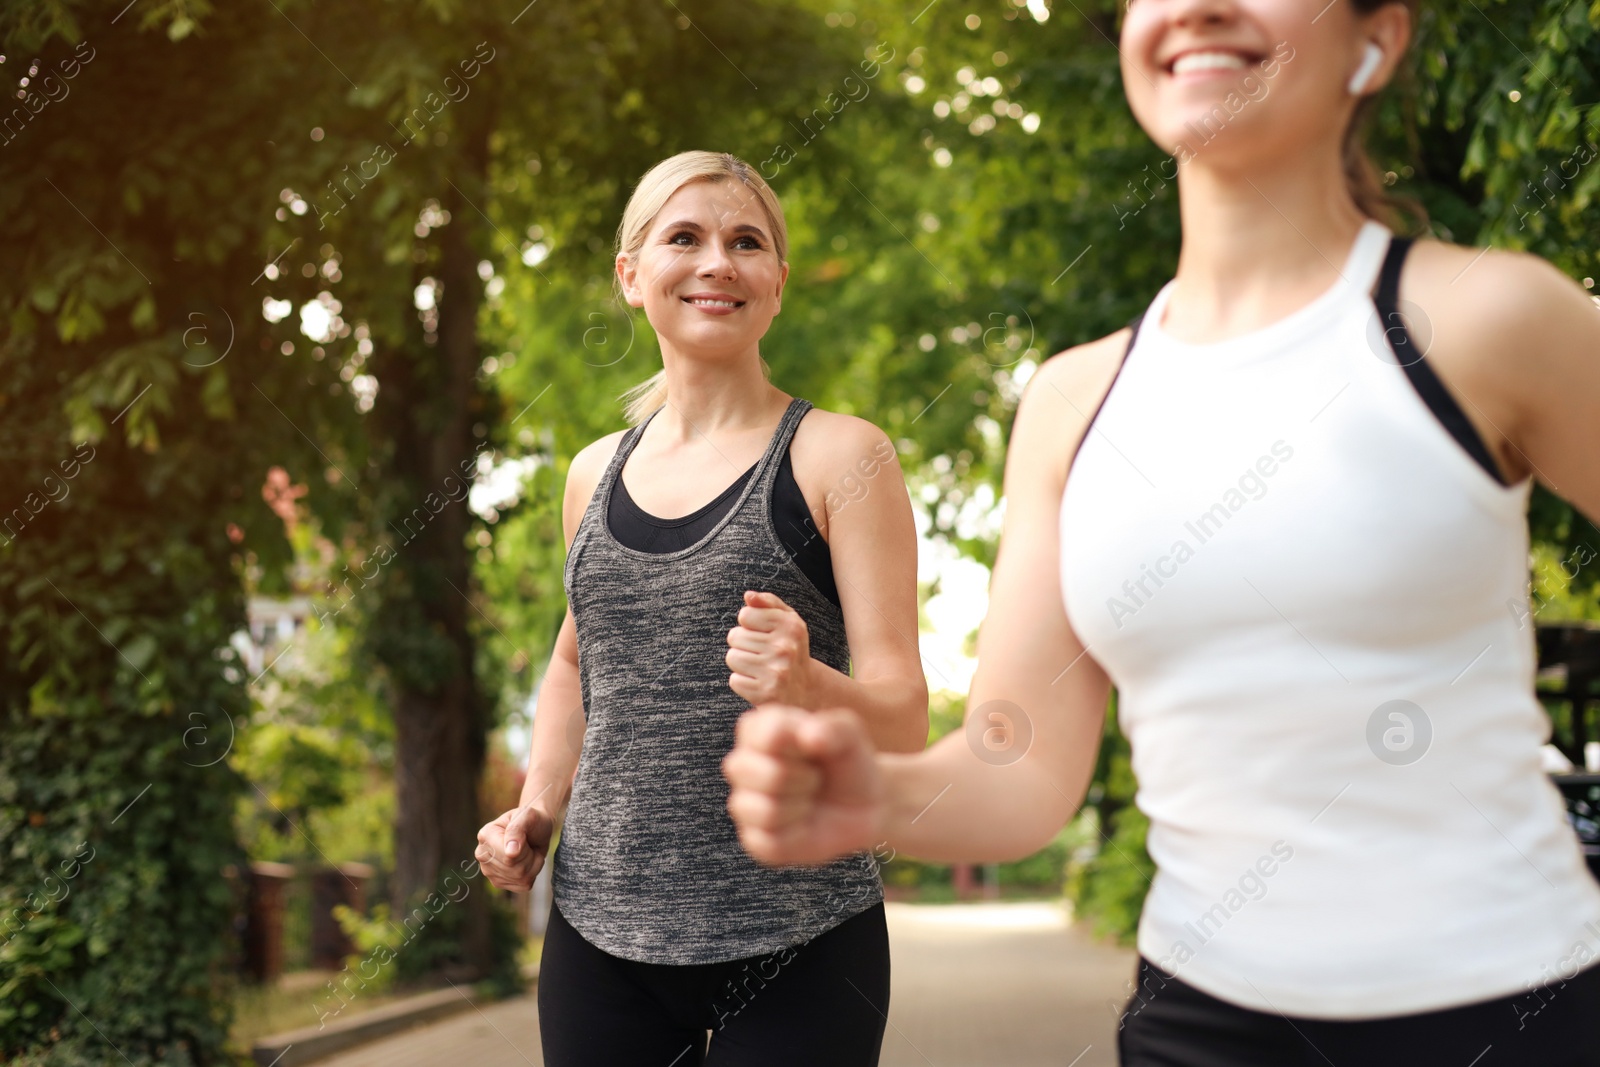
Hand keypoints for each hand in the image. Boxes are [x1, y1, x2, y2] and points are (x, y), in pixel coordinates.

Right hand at [474, 805, 553, 891]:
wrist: (536, 827)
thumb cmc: (532, 820)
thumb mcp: (528, 817)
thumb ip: (517, 830)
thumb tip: (510, 853)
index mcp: (486, 836)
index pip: (509, 857)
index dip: (525, 849)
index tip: (525, 836)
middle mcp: (482, 855)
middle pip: (516, 870)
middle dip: (530, 857)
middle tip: (529, 844)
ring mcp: (489, 871)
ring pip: (521, 878)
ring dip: (533, 864)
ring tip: (529, 850)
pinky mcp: (499, 882)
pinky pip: (523, 885)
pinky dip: (532, 874)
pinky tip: (527, 861)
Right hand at [722, 704, 883, 865]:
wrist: (863, 806)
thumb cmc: (847, 763)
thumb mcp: (851, 737)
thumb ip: (836, 727)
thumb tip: (809, 737)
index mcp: (757, 730)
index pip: (769, 733)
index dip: (801, 745)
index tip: (816, 748)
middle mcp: (742, 765)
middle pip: (758, 772)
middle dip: (801, 777)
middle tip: (815, 777)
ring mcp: (745, 804)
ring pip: (765, 810)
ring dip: (800, 806)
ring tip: (810, 799)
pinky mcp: (755, 839)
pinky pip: (768, 841)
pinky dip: (797, 834)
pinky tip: (804, 825)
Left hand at [726, 590, 813, 706]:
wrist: (806, 690)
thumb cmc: (791, 649)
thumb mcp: (788, 621)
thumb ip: (769, 602)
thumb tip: (749, 596)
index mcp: (791, 626)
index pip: (745, 614)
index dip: (750, 624)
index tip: (764, 634)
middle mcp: (785, 648)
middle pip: (734, 636)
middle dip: (744, 644)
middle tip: (761, 653)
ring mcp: (776, 672)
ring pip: (732, 657)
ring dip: (741, 663)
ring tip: (759, 667)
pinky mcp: (765, 693)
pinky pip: (734, 680)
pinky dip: (743, 682)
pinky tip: (759, 682)